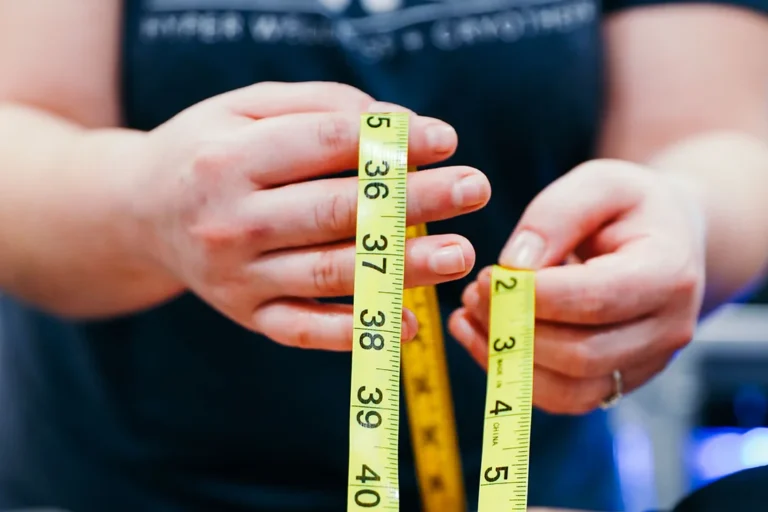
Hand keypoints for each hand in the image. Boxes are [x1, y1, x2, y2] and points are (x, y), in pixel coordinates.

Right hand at [128, 81, 490, 349]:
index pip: (327, 146)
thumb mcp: (245, 107)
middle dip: (413, 201)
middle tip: (475, 190)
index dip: (392, 143)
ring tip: (459, 257)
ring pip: (331, 274)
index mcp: (228, 159)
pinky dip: (358, 332)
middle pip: (337, 211)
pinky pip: (306, 330)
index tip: (447, 140)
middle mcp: (230, 222)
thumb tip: (398, 128)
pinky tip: (409, 325)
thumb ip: (320, 107)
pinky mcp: (247, 315)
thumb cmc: (208, 151)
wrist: (140, 212)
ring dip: (400, 269)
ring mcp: (237, 277)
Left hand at [448, 160, 704, 413]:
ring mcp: (645, 365)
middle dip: (513, 328)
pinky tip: (482, 339)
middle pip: (579, 355)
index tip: (485, 276)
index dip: (530, 296)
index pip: (593, 301)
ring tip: (469, 316)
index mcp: (669, 274)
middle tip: (472, 294)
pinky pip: (562, 399)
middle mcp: (668, 330)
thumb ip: (555, 216)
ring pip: (568, 391)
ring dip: (507, 359)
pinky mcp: (618, 382)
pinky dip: (514, 376)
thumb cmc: (628, 206)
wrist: (665, 238)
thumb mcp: (599, 183)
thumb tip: (514, 265)